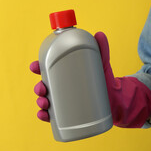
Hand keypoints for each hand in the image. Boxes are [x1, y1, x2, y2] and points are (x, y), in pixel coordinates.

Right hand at [30, 32, 150, 126]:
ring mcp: (63, 101)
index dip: (37, 67)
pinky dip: (44, 116)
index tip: (35, 67)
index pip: (46, 68)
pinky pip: (51, 115)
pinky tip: (44, 115)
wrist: (116, 99)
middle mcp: (61, 87)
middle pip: (43, 86)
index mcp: (64, 73)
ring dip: (40, 102)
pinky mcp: (68, 114)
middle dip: (38, 87)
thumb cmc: (104, 78)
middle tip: (43, 88)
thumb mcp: (101, 63)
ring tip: (45, 103)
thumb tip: (99, 34)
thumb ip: (101, 49)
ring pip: (45, 100)